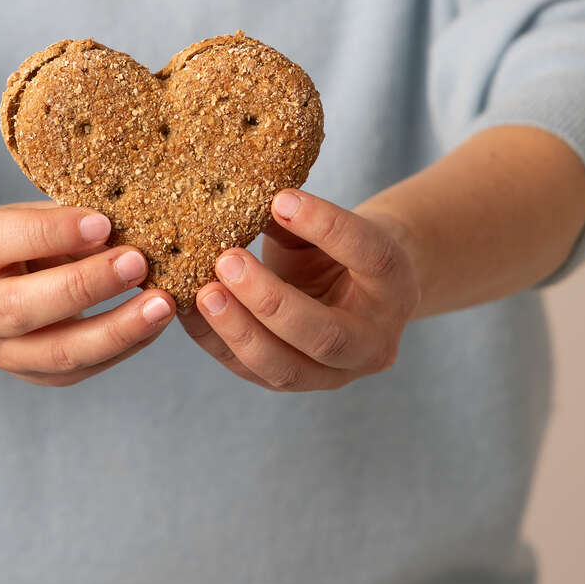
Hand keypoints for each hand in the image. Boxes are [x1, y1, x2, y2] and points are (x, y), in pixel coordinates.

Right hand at [0, 202, 174, 385]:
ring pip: (60, 351)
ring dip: (117, 328)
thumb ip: (64, 221)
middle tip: (137, 262)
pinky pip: (86, 367)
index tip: (103, 221)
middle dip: (85, 285)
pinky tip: (156, 320)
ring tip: (161, 303)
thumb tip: (119, 227)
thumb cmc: (22, 242)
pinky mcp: (39, 376)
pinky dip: (128, 344)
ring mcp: (3, 353)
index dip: (52, 232)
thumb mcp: (30, 217)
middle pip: (23, 307)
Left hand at [180, 190, 420, 390]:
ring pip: (287, 368)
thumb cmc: (336, 251)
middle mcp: (374, 342)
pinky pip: (251, 372)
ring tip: (203, 293)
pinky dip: (216, 342)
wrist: (353, 292)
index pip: (369, 256)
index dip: (327, 226)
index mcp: (395, 287)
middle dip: (270, 301)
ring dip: (239, 331)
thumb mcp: (326, 231)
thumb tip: (242, 203)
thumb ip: (295, 222)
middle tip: (227, 261)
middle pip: (325, 335)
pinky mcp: (295, 385)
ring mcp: (336, 374)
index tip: (280, 198)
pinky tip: (189, 311)